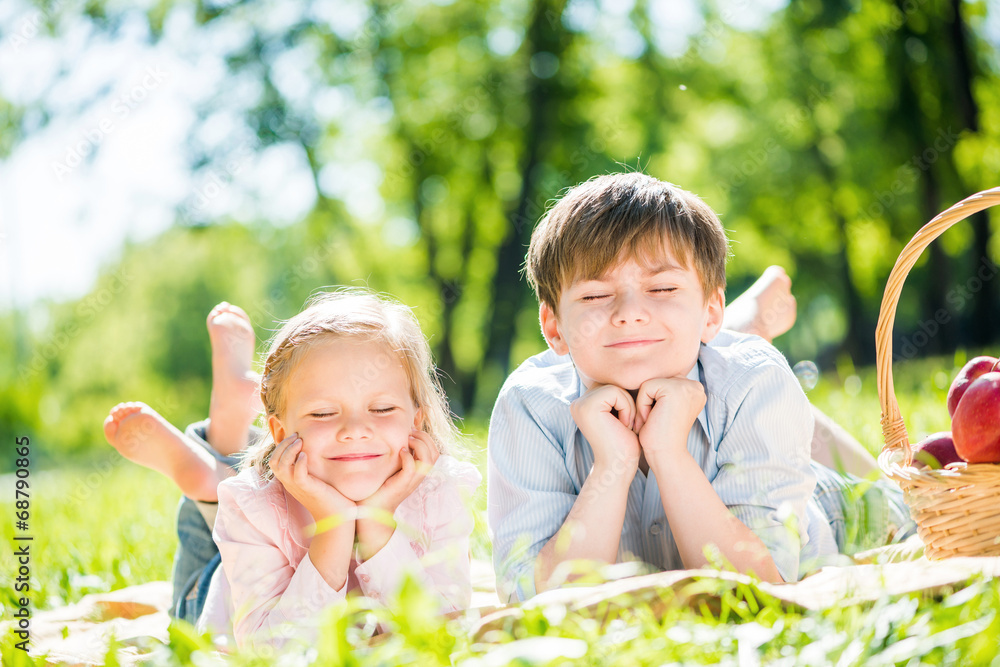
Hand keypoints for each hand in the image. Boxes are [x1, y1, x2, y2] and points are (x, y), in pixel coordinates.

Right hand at [270, 434, 355, 523]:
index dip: (281, 446)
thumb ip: (311, 467)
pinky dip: (299, 463)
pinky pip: (297, 475)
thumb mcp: (316, 478)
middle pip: (274, 462)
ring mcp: (298, 487)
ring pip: (281, 467)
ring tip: (300, 441)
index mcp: (290, 480)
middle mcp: (290, 483)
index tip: (294, 436)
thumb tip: (314, 450)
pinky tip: (305, 455)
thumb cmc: (330, 496)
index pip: (274, 461)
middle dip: (283, 445)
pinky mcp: (308, 489)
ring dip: (289, 451)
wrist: (337, 517)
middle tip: (296, 435)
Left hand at [356, 430, 438, 560]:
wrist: (370, 510)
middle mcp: (418, 476)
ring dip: (419, 445)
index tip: (411, 430)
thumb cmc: (377, 487)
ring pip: (428, 460)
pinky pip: (412, 468)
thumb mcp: (390, 468)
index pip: (434, 451)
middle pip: (434, 453)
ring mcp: (411, 481)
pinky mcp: (402, 485)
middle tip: (410, 432)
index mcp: (417, 471)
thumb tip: (394, 438)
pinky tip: (400, 451)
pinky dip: (408, 457)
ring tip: (407, 440)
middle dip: (424, 438)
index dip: (426, 437)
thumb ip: (396, 456)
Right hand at [570, 384, 639, 471]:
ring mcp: (580, 404)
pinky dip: (627, 408)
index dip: (623, 402)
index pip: (610, 387)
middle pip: (611, 385)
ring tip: (625, 426)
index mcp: (582, 404)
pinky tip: (624, 426)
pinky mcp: (588, 406)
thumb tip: (626, 375)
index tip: (625, 424)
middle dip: (625, 403)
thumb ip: (615, 397)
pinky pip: (616, 392)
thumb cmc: (624, 445)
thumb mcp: (618, 414)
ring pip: (615, 388)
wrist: (619, 467)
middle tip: (626, 426)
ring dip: (628, 406)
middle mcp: (577, 402)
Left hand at [634, 377, 705, 464]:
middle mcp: (696, 386)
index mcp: (696, 390)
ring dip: (645, 403)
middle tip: (655, 422)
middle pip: (657, 381)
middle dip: (650, 401)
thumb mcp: (666, 408)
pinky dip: (642, 405)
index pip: (663, 381)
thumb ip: (665, 390)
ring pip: (650, 383)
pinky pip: (645, 387)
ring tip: (652, 420)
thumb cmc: (661, 436)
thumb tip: (649, 373)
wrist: (666, 455)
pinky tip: (650, 419)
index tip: (661, 420)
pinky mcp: (674, 389)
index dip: (655, 401)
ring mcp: (687, 386)